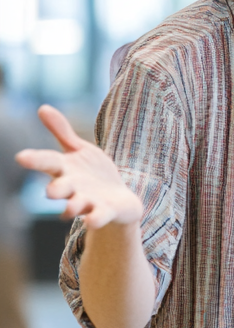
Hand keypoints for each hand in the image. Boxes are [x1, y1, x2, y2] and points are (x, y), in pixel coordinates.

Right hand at [15, 105, 142, 228]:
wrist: (119, 201)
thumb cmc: (94, 174)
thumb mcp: (80, 150)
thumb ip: (62, 132)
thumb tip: (42, 107)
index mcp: (66, 170)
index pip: (48, 162)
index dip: (36, 160)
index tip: (21, 156)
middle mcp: (73, 188)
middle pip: (60, 188)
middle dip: (56, 189)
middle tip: (51, 192)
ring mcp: (89, 202)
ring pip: (77, 204)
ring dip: (73, 206)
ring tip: (71, 207)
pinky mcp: (105, 213)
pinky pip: (99, 216)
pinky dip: (96, 218)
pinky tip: (92, 220)